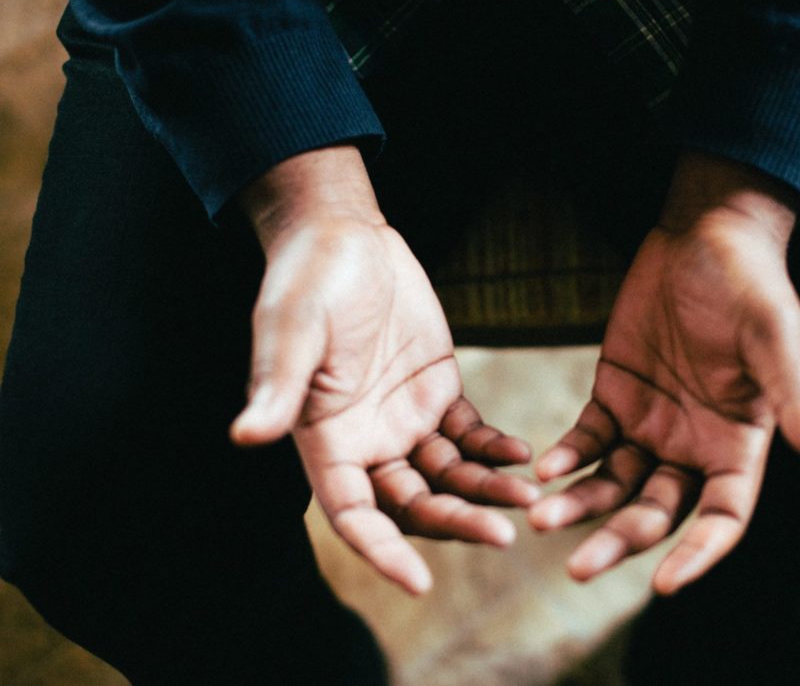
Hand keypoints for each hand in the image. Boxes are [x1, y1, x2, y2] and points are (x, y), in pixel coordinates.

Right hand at [229, 147, 537, 593]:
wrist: (346, 237)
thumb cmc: (307, 280)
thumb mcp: (292, 328)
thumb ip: (280, 385)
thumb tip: (246, 434)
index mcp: (325, 440)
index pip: (352, 514)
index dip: (381, 551)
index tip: (419, 583)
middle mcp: (366, 442)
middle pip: (412, 505)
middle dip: (456, 523)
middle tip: (504, 536)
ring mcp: (404, 420)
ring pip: (449, 477)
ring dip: (487, 491)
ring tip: (531, 497)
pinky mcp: (437, 392)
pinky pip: (470, 435)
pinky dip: (495, 449)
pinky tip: (523, 454)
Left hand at [529, 153, 799, 594]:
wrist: (706, 235)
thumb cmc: (752, 285)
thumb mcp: (776, 338)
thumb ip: (795, 398)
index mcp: (740, 443)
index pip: (723, 517)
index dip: (698, 553)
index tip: (664, 584)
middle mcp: (694, 445)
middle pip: (657, 512)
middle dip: (619, 541)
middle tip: (576, 569)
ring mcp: (651, 423)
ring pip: (614, 483)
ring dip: (581, 505)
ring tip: (542, 520)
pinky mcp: (614, 395)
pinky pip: (588, 439)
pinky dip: (568, 456)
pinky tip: (545, 468)